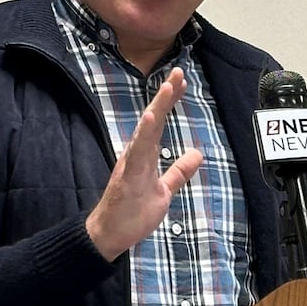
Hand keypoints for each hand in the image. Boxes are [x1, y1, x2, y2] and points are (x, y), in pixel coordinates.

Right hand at [85, 68, 203, 261]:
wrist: (110, 234)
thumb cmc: (133, 212)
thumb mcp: (164, 190)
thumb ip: (179, 172)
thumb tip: (197, 154)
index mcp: (145, 155)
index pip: (160, 123)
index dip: (170, 102)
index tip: (181, 81)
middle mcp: (137, 154)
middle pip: (153, 119)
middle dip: (166, 95)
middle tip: (177, 71)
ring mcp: (132, 163)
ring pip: (146, 131)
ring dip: (157, 108)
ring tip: (168, 87)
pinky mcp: (128, 176)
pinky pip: (136, 152)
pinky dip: (143, 134)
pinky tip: (149, 117)